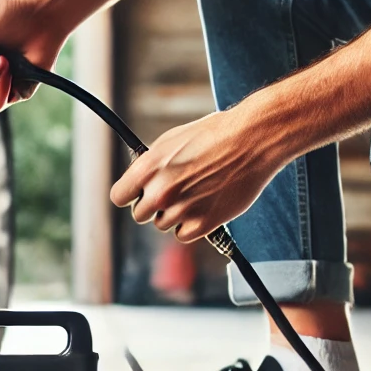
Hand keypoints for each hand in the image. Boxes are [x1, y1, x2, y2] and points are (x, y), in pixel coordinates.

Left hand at [109, 100, 284, 242]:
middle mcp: (160, 192)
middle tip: (175, 189)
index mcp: (147, 168)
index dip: (130, 194)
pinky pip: (183, 235)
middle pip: (140, 214)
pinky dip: (191, 225)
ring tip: (196, 191)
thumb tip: (138, 182)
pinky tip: (204, 204)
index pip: (119, 196)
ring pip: (163, 224)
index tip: (140, 192)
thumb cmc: (213, 135)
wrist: (251, 140)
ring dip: (175, 213)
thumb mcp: (170, 141)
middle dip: (153, 204)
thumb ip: (150, 165)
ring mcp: (181, 210)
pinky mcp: (203, 224)